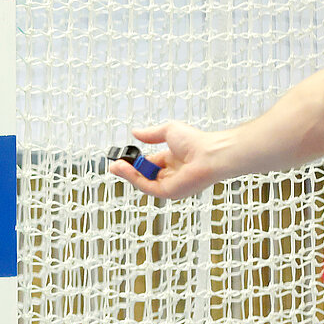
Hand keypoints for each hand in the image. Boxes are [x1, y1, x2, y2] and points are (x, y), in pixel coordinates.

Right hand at [108, 122, 224, 200]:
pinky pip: (146, 187)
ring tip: (116, 166)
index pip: (149, 164)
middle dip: (127, 170)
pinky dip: (134, 179)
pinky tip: (125, 169)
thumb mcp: (168, 131)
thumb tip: (136, 132)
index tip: (122, 158)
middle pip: (144, 175)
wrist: (209, 154)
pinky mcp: (168, 192)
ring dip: (127, 175)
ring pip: (143, 182)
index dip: (135, 162)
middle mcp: (171, 174)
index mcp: (172, 161)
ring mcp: (170, 185)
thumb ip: (150, 134)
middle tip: (114, 164)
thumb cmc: (197, 142)